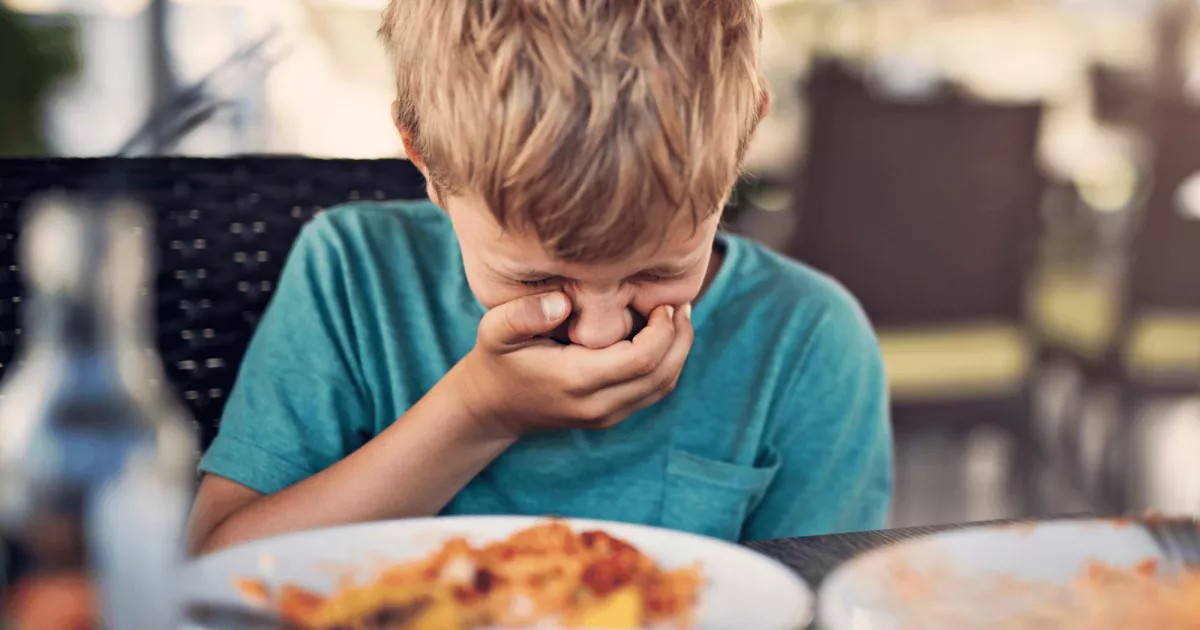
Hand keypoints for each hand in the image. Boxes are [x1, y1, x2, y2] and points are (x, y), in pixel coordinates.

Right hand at [450, 292, 693, 438]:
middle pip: (662, 375)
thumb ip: (523, 314)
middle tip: (680, 304)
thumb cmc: (497, 359)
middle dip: (679, 338)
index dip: (662, 330)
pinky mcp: (611, 416)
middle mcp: (597, 404)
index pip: (641, 359)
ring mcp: (606, 415)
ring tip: (677, 316)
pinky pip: (652, 392)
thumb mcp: (495, 330)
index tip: (662, 301)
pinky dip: (666, 364)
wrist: (493, 407)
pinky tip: (662, 335)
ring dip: (678, 352)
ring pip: (662, 386)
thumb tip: (564, 302)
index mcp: (576, 380)